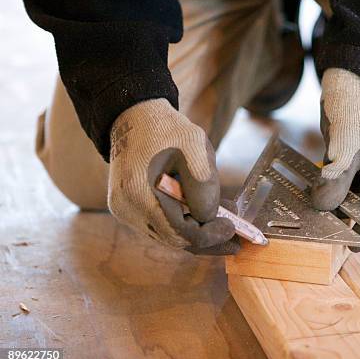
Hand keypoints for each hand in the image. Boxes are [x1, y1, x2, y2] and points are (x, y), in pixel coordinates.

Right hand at [108, 99, 238, 254]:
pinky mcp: (128, 209)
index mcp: (140, 193)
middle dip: (207, 237)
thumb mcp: (194, 148)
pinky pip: (160, 224)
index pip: (180, 232)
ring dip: (196, 229)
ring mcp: (125, 211)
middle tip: (234, 235)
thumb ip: (203, 185)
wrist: (136, 119)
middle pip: (174, 239)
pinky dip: (183, 221)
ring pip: (168, 234)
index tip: (232, 229)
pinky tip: (202, 213)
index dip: (210, 235)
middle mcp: (127, 209)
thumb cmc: (166, 130)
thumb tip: (209, 217)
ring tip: (224, 219)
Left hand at [311, 69, 359, 209]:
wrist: (349, 82)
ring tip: (326, 199)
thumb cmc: (350, 108)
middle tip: (329, 219)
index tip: (349, 240)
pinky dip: (346, 185)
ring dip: (346, 197)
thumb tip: (323, 208)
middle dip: (352, 209)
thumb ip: (335, 181)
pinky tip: (331, 185)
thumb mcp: (340, 149)